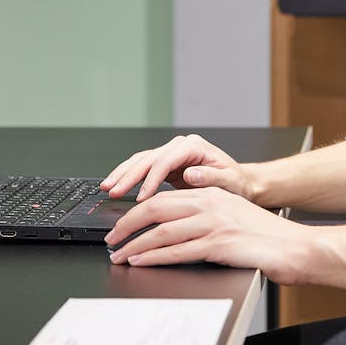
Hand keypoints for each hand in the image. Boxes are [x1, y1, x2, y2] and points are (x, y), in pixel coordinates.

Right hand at [100, 133, 255, 201]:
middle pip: (148, 158)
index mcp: (193, 146)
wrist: (238, 182)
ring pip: (141, 161)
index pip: (166, 161)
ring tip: (107, 187)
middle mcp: (180, 146)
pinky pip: (142, 168)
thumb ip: (210, 178)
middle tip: (113, 191)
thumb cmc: (235, 182)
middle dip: (128, 175)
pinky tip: (115, 185)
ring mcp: (171, 153)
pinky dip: (127, 176)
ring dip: (122, 174)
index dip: (151, 179)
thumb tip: (190, 175)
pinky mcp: (165, 164)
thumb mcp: (228, 181)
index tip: (142, 198)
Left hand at [104, 187, 315, 283]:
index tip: (122, 224)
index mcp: (211, 195)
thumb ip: (205, 218)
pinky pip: (177, 251)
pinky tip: (140, 261)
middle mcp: (210, 204)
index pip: (164, 198)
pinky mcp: (219, 244)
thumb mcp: (232, 218)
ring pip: (161, 232)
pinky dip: (153, 257)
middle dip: (127, 225)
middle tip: (111, 238)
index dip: (137, 211)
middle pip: (156, 210)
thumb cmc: (266, 238)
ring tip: (119, 255)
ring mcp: (214, 223)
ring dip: (134, 245)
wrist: (294, 247)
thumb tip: (172, 231)